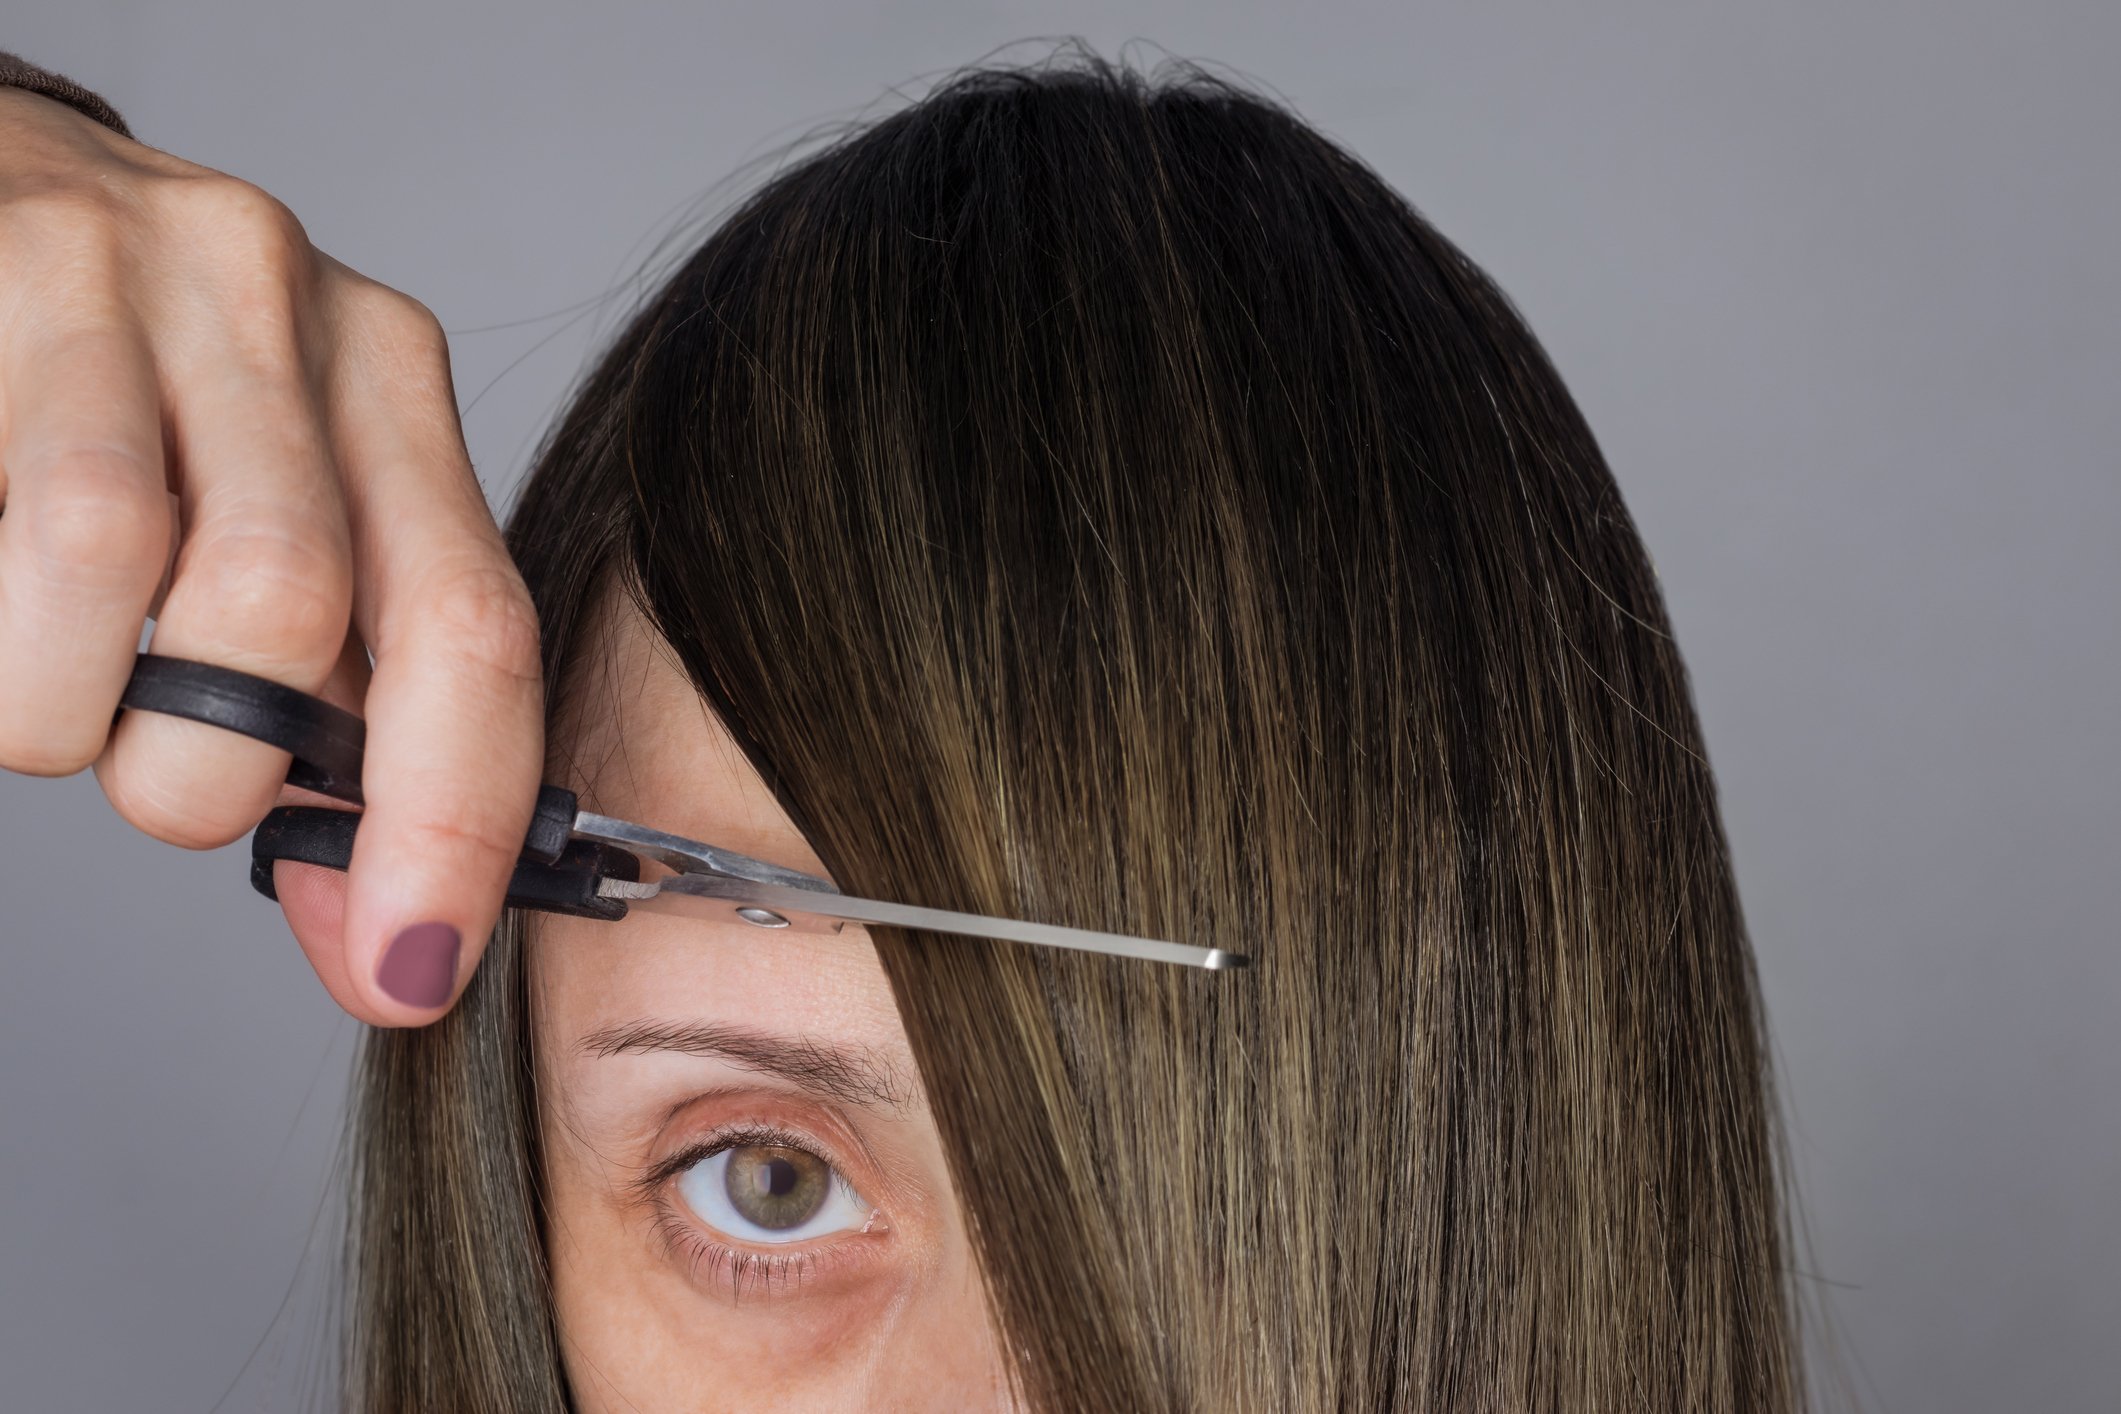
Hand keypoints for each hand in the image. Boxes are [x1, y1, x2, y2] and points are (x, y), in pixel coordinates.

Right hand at [0, 88, 542, 1025]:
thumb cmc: (125, 396)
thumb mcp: (263, 527)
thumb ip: (330, 712)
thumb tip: (385, 940)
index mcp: (388, 381)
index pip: (472, 626)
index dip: (449, 821)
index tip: (412, 970)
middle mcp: (283, 302)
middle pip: (289, 602)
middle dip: (204, 766)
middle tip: (146, 769)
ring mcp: (123, 265)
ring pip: (113, 561)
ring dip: (61, 703)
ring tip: (44, 688)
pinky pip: (2, 530)